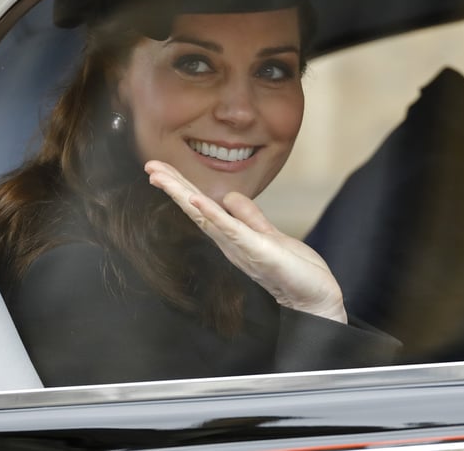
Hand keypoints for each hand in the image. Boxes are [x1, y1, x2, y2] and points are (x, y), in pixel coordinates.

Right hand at [145, 160, 346, 323]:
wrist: (314, 297)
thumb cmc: (294, 270)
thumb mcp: (267, 234)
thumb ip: (248, 215)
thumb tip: (230, 196)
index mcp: (231, 235)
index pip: (201, 205)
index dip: (180, 186)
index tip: (160, 169)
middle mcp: (229, 241)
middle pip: (195, 208)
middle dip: (172, 186)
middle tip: (149, 167)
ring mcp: (239, 246)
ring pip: (204, 215)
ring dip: (181, 194)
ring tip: (160, 177)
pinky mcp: (254, 249)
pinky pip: (228, 229)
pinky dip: (210, 214)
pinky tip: (194, 200)